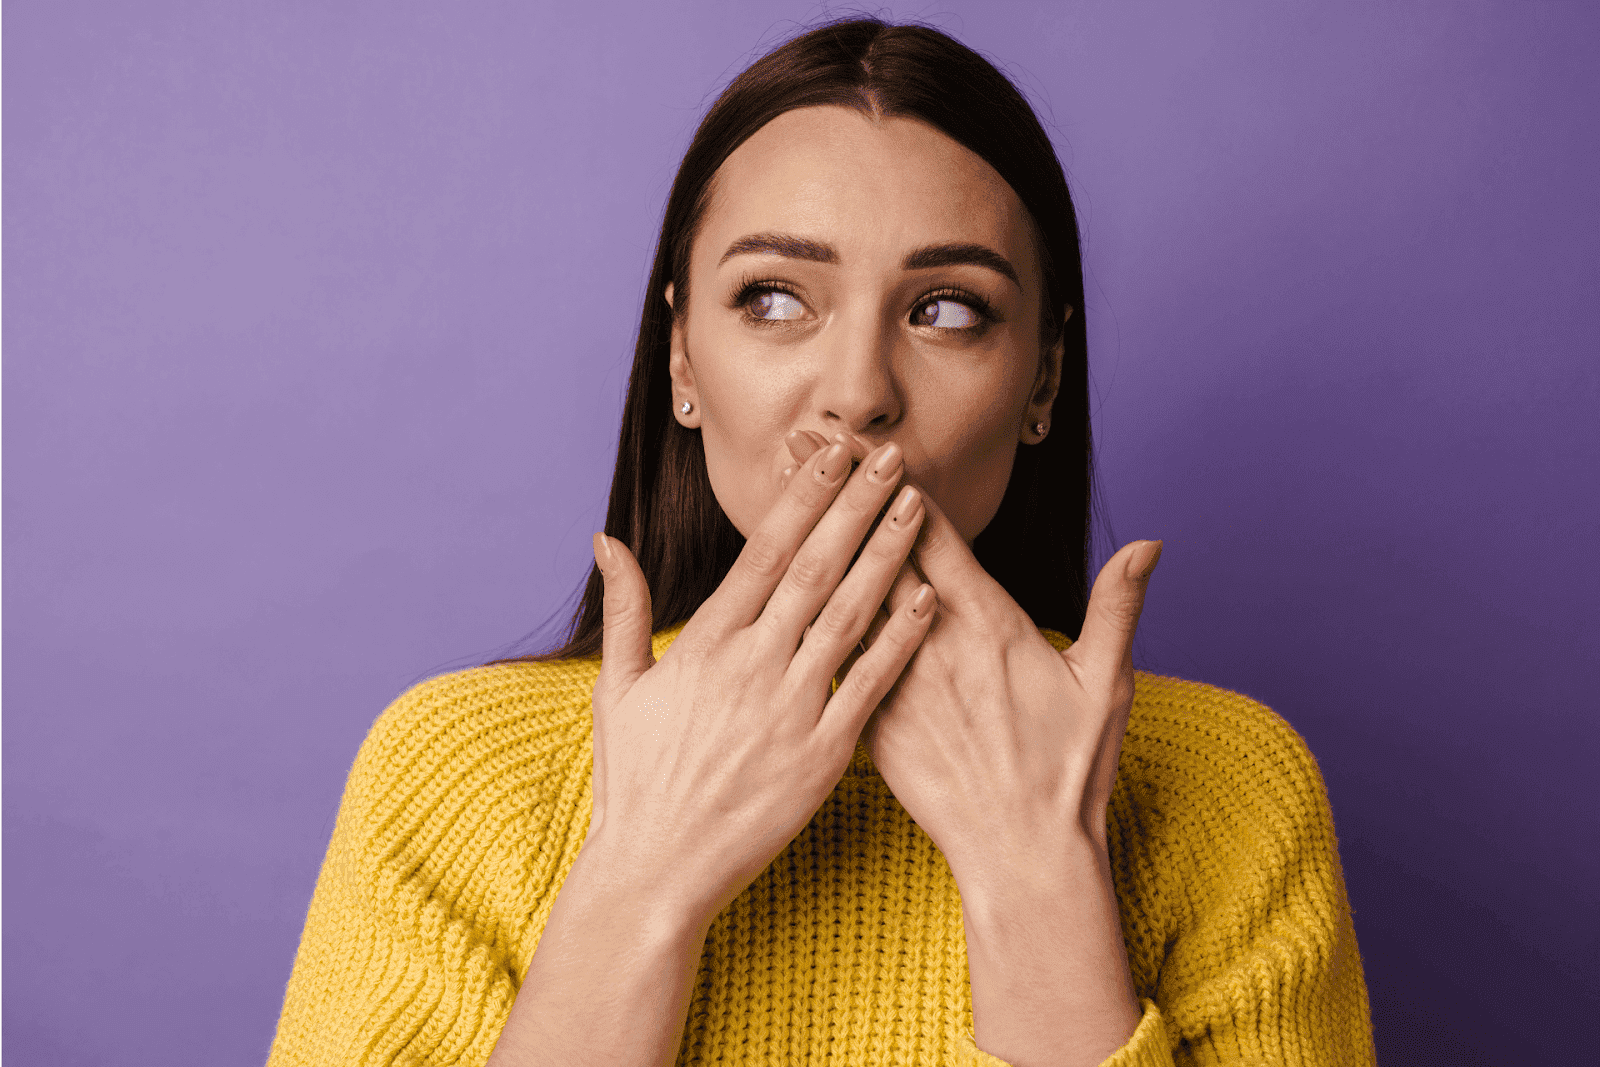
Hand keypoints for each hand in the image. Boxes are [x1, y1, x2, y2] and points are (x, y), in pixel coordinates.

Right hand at [583, 436, 936, 926]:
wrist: (656, 869)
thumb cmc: (636, 780)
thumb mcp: (617, 688)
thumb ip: (626, 607)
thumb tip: (606, 538)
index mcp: (706, 642)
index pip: (762, 551)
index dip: (802, 497)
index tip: (831, 453)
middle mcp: (750, 664)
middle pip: (814, 567)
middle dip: (856, 505)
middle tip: (891, 456)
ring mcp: (789, 708)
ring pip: (848, 615)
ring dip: (887, 556)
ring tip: (917, 507)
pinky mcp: (822, 754)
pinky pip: (870, 686)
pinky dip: (901, 640)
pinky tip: (930, 599)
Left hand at [784, 432, 1161, 876]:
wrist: (1023, 855)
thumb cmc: (1070, 770)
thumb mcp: (1108, 683)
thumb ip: (1118, 606)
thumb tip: (1149, 542)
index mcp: (988, 623)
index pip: (930, 533)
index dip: (890, 480)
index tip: (860, 435)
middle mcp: (933, 644)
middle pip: (874, 549)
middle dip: (837, 489)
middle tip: (800, 436)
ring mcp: (896, 682)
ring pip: (842, 595)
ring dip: (809, 537)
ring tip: (778, 489)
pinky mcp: (871, 722)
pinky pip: (832, 657)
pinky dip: (804, 613)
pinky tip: (775, 586)